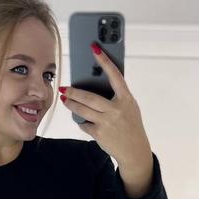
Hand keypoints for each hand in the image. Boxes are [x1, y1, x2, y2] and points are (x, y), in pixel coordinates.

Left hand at [59, 43, 152, 167]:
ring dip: (71, 105)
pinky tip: (81, 119)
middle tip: (63, 89)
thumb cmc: (131, 126)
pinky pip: (85, 124)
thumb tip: (97, 86)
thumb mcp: (130, 108)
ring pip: (83, 110)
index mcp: (126, 99)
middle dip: (73, 92)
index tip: (94, 48)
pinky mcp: (99, 134)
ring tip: (64, 100)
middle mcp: (116, 109)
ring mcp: (107, 122)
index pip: (115, 75)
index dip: (104, 61)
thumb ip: (117, 97)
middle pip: (89, 97)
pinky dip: (82, 122)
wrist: (134, 150)